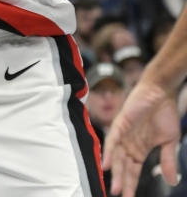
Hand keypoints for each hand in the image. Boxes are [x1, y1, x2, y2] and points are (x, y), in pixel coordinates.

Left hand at [102, 78, 179, 196]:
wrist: (161, 93)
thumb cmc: (164, 114)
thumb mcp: (169, 141)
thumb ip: (167, 160)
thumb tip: (172, 182)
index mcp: (139, 149)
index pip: (133, 170)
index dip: (130, 183)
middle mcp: (128, 143)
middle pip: (123, 166)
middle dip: (121, 182)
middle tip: (118, 195)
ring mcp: (123, 134)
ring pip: (116, 156)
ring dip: (115, 171)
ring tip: (113, 187)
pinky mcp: (120, 123)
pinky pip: (113, 140)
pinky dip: (110, 152)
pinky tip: (107, 164)